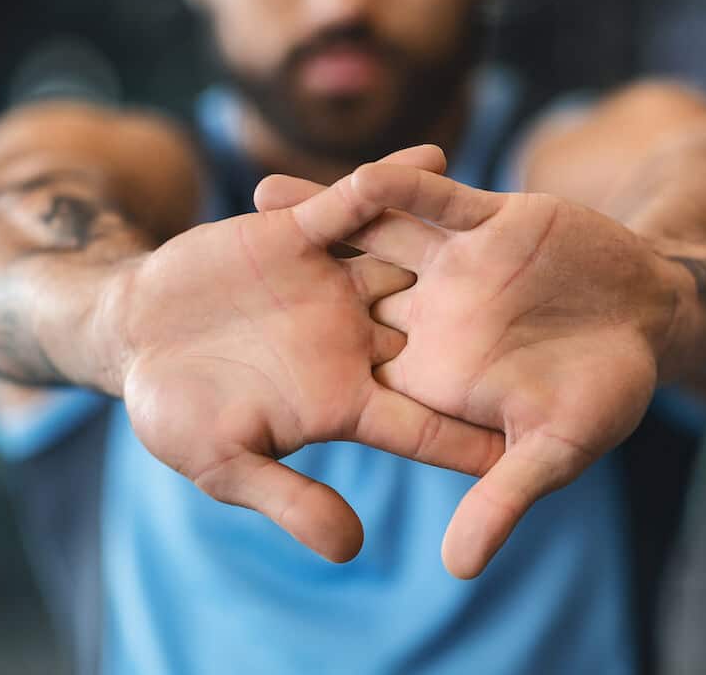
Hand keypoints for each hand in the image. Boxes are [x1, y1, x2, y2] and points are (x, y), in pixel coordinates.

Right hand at [106, 147, 503, 563]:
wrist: (130, 338)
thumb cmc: (174, 413)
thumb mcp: (226, 465)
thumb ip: (290, 500)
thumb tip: (354, 549)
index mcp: (345, 401)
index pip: (428, 422)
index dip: (479, 434)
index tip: (539, 444)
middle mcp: (353, 341)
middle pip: (442, 338)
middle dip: (503, 333)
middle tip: (575, 329)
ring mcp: (331, 286)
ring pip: (411, 262)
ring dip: (463, 246)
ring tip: (533, 223)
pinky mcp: (298, 237)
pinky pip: (353, 206)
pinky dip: (388, 182)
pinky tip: (436, 156)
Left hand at [255, 150, 684, 576]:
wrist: (651, 314)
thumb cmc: (608, 389)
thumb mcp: (555, 448)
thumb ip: (503, 498)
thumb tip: (457, 570)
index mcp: (436, 373)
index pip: (357, 377)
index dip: (295, 377)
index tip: (232, 376)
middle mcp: (432, 316)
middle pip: (341, 299)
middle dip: (281, 286)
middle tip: (207, 275)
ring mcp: (455, 266)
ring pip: (372, 237)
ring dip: (317, 216)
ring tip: (251, 198)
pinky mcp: (486, 220)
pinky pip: (433, 199)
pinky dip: (399, 182)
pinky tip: (355, 167)